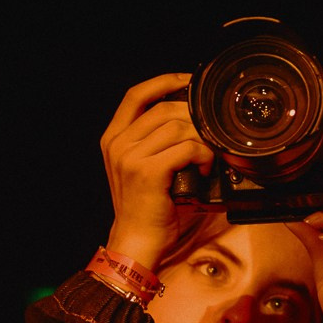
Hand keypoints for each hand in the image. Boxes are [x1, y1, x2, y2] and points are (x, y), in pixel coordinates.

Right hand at [100, 73, 212, 270]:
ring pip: (178, 127)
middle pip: (164, 108)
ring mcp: (131, 157)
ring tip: (206, 158)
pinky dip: (203, 156)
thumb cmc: (145, 208)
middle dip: (193, 118)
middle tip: (208, 134)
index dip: (164, 81)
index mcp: (113, 138)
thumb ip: (152, 141)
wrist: (136, 241)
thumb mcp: (139, 167)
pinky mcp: (148, 171)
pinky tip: (204, 170)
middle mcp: (118, 143)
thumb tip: (188, 118)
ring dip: (201, 140)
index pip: (136, 94)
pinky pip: (187, 148)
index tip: (188, 82)